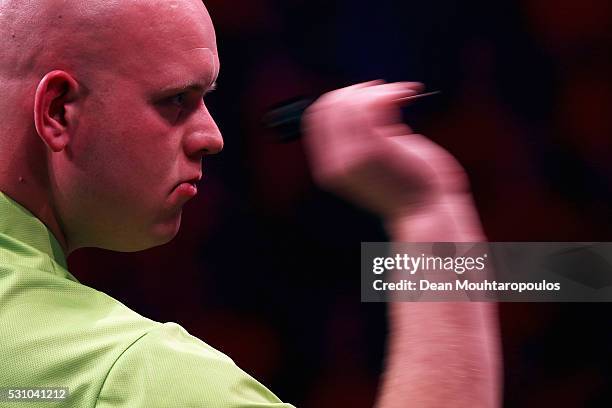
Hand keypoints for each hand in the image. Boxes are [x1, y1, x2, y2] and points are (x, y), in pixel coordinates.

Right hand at [302, 81, 468, 223]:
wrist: (424, 211)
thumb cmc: (405, 186)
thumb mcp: (368, 163)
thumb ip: (355, 139)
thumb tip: (355, 101)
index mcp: (328, 167)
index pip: (317, 116)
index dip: (339, 98)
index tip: (362, 95)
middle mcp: (335, 163)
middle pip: (331, 105)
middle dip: (357, 90)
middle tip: (383, 92)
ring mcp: (354, 156)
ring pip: (352, 101)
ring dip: (379, 89)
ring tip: (400, 94)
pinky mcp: (378, 148)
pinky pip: (374, 103)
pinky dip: (391, 92)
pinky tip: (405, 94)